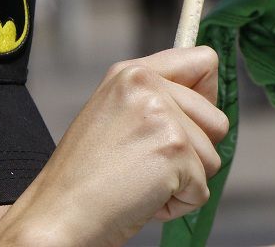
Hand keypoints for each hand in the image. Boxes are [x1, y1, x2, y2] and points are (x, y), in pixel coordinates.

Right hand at [0, 46, 227, 246]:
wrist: (57, 214)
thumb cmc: (84, 177)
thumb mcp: (115, 115)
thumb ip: (156, 100)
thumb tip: (207, 106)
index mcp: (132, 72)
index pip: (204, 61)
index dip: (208, 97)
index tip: (189, 124)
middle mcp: (147, 85)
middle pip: (217, 119)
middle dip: (194, 153)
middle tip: (147, 165)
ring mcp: (162, 116)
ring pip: (212, 156)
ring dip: (183, 180)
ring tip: (139, 181)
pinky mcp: (174, 150)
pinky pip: (202, 189)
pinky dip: (177, 204)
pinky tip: (140, 199)